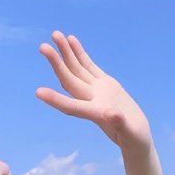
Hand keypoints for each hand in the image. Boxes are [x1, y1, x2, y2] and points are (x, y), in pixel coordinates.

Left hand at [36, 30, 152, 155]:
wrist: (136, 137)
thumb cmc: (133, 139)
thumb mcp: (129, 132)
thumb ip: (119, 123)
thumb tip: (112, 114)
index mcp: (95, 113)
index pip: (71, 106)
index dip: (56, 100)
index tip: (38, 93)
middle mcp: (91, 100)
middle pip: (70, 80)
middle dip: (57, 64)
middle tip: (43, 47)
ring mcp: (97, 91)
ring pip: (77, 69)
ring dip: (66, 53)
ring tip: (55, 35)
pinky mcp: (105, 84)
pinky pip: (88, 66)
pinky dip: (79, 54)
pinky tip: (71, 40)